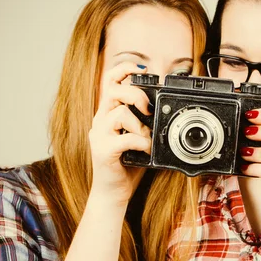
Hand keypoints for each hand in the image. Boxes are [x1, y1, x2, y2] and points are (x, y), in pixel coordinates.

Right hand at [88, 62, 151, 206]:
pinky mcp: (103, 151)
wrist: (112, 192)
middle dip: (135, 94)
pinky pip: (126, 138)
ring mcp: (99, 135)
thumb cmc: (125, 165)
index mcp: (107, 114)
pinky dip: (141, 143)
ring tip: (145, 139)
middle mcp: (100, 121)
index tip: (141, 68)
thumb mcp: (136, 138)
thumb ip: (143, 122)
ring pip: (120, 112)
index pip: (110, 81)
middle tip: (147, 109)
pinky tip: (144, 150)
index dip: (124, 69)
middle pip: (113, 90)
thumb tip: (161, 109)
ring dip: (140, 125)